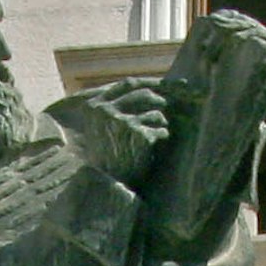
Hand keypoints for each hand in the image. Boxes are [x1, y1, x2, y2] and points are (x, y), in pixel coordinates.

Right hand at [53, 83, 170, 181]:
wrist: (106, 183)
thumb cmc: (108, 154)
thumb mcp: (105, 125)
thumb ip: (119, 106)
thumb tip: (150, 88)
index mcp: (95, 105)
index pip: (128, 84)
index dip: (149, 82)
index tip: (166, 83)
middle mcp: (106, 110)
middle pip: (144, 95)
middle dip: (160, 101)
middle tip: (170, 106)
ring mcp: (121, 121)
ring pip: (155, 113)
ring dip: (161, 122)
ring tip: (156, 133)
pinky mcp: (137, 135)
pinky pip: (160, 130)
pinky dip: (163, 136)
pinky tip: (156, 145)